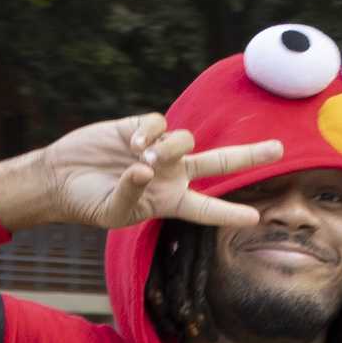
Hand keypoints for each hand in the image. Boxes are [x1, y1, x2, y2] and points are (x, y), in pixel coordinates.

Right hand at [0, 115, 282, 234]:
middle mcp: (171, 174)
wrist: (62, 177)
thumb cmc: (88, 202)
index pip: (206, 208)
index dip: (229, 212)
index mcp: (169, 201)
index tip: (255, 219)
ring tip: (143, 159)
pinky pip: (158, 123)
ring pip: (185, 140)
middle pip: (220, 162)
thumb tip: (145, 169)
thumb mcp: (112, 212)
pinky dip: (148, 134)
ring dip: (168, 149)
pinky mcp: (141, 126)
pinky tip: (131, 145)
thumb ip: (131, 195)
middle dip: (250, 155)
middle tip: (279, 148)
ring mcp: (159, 148)